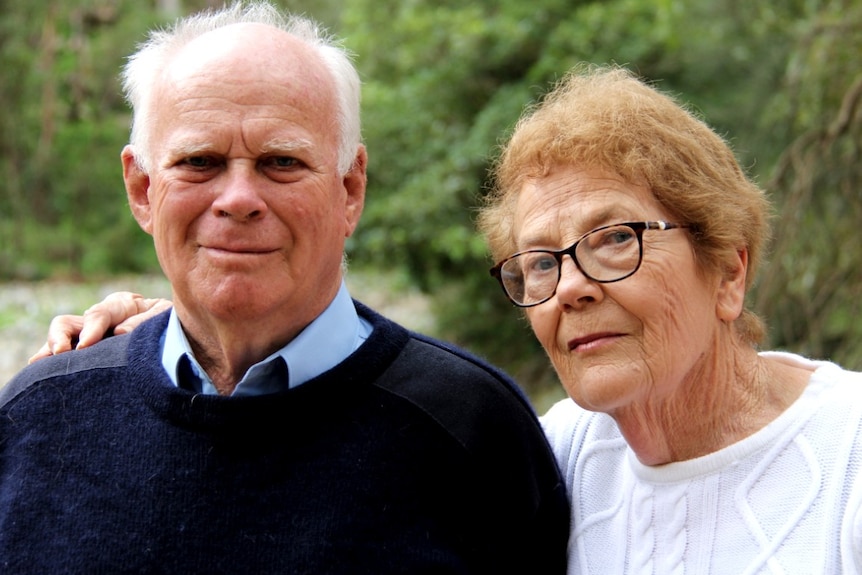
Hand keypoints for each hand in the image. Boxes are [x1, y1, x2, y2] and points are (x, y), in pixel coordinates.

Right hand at [28, 291, 172, 362]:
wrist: (183, 339)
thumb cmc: (174, 327)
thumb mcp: (167, 319)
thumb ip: (145, 323)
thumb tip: (119, 332)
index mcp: (123, 304)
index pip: (101, 313)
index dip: (92, 328)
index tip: (86, 345)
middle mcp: (101, 317)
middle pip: (70, 322)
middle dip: (63, 336)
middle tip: (63, 353)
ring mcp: (90, 334)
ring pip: (61, 335)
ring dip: (51, 347)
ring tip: (43, 363)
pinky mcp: (87, 351)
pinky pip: (62, 353)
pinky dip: (48, 359)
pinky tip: (37, 370)